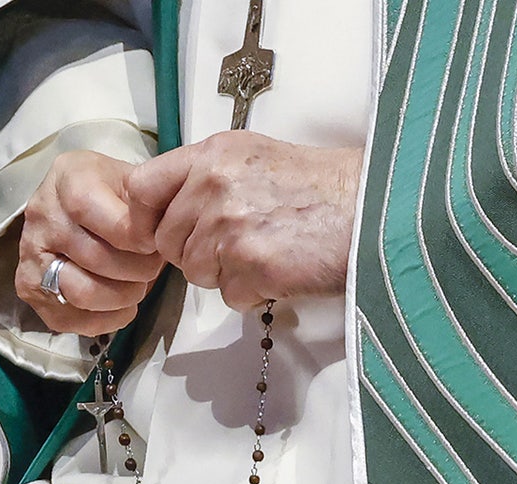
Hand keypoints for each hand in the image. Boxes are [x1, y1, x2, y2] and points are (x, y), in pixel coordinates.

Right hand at [16, 151, 163, 335]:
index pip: (109, 222)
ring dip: (122, 297)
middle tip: (152, 268)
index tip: (155, 244)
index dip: (139, 241)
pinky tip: (121, 306)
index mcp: (70, 180)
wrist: (71, 198)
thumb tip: (166, 238)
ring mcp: (30, 253)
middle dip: (138, 271)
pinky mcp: (29, 287)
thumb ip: (149, 204)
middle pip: (98, 260)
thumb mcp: (132, 180)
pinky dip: (103, 320)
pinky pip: (67, 318)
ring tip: (137, 286)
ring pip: (82, 292)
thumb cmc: (110, 192)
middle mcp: (42, 215)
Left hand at [127, 131, 362, 309]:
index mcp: (212, 154)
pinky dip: (253, 293)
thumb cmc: (323, 187)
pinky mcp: (250, 265)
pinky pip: (228, 295)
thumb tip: (170, 213)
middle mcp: (213, 185)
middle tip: (240, 244)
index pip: (141, 188)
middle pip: (167, 242)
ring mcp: (230, 226)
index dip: (145, 218)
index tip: (162, 231)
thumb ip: (208, 178)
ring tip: (268, 252)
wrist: (375, 209)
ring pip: (196, 273)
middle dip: (196, 252)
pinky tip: (282, 268)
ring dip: (226, 274)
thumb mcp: (255, 158)